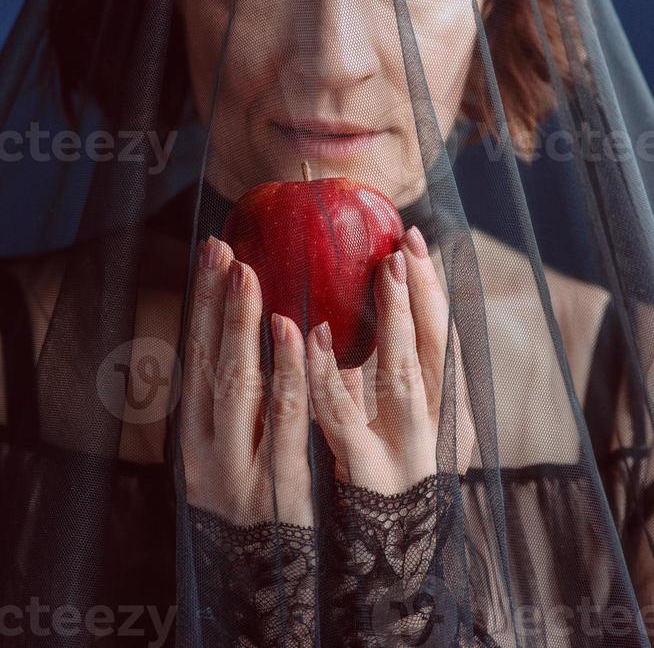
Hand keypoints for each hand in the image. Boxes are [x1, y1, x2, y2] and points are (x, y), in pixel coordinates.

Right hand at [180, 236, 312, 526]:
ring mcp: (240, 468)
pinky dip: (289, 373)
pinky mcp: (278, 485)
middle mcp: (207, 449)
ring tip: (248, 276)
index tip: (211, 252)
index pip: (194, 356)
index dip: (201, 303)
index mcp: (194, 436)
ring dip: (241, 327)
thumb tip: (244, 330)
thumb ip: (235, 401)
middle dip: (214, 304)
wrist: (259, 585)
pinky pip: (285, 421)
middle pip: (207, 365)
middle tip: (225, 251)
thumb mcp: (227, 453)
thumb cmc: (250, 506)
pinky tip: (296, 332)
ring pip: (237, 387)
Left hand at [307, 226, 474, 494]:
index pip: (442, 339)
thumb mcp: (393, 424)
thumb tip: (350, 316)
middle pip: (433, 350)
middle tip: (407, 244)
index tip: (416, 240)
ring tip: (386, 271)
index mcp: (445, 410)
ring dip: (393, 319)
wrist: (392, 562)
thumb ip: (376, 377)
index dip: (432, 289)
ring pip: (402, 374)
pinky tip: (313, 336)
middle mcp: (434, 428)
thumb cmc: (387, 479)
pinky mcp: (364, 475)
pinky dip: (330, 373)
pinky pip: (343, 417)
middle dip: (421, 294)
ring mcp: (404, 452)